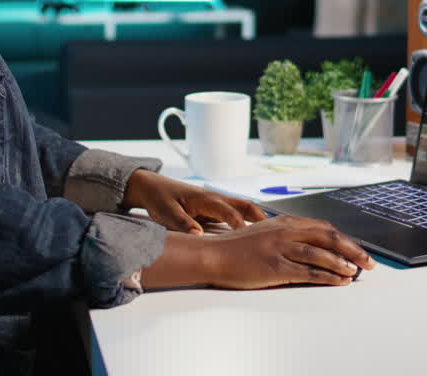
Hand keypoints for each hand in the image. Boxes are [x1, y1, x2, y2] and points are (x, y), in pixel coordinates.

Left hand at [121, 169, 265, 233]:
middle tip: (275, 231)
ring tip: (271, 233)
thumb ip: (182, 224)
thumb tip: (198, 236)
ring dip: (256, 218)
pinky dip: (246, 220)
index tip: (251, 240)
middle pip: (245, 205)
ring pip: (242, 207)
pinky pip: (234, 213)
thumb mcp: (167, 213)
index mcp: (206, 199)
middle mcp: (215, 198)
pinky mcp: (213, 208)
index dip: (241, 226)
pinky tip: (251, 233)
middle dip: (260, 217)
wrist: (152, 187)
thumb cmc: (159, 199)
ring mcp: (215, 202)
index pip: (230, 212)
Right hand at [201, 216, 375, 288]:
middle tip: (368, 262)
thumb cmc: (235, 248)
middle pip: (328, 237)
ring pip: (321, 254)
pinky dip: (327, 276)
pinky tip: (339, 280)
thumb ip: (285, 235)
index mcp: (284, 222)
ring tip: (356, 272)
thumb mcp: (263, 233)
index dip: (344, 239)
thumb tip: (309, 244)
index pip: (323, 228)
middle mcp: (285, 231)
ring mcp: (280, 248)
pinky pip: (308, 272)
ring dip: (343, 263)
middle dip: (352, 249)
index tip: (357, 249)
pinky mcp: (275, 267)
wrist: (212, 255)